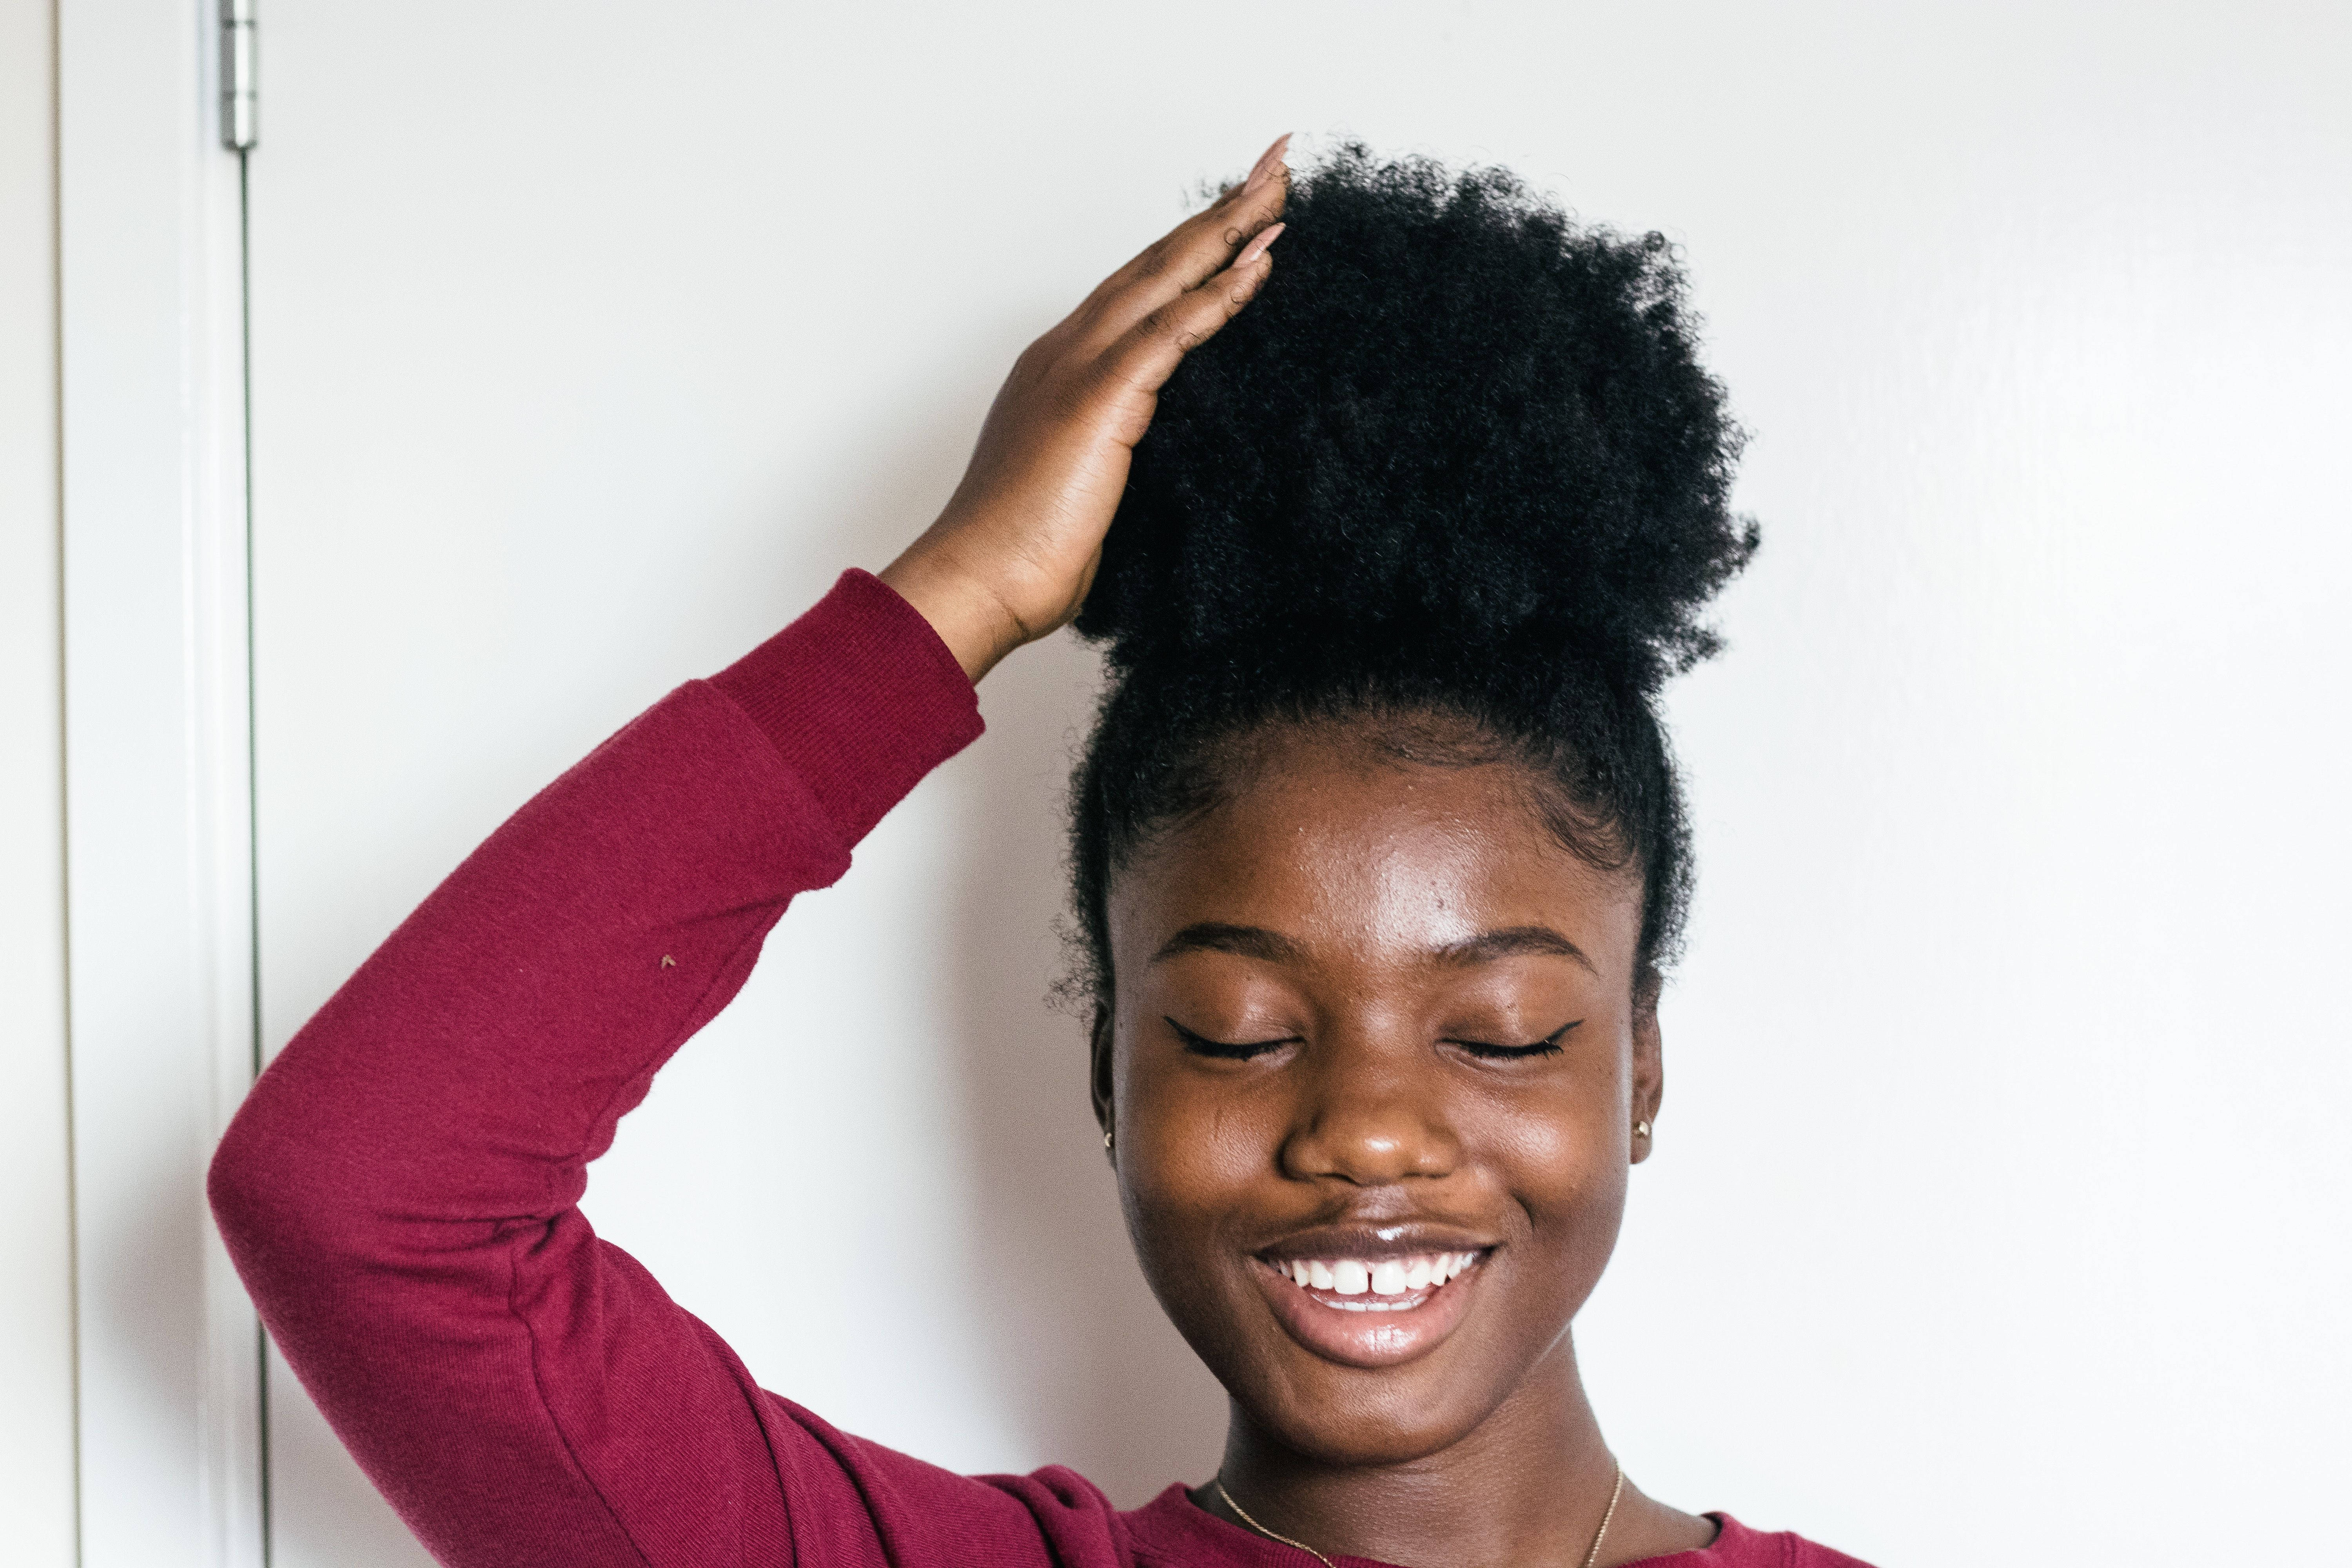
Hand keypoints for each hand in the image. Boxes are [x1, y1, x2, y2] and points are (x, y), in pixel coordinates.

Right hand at [880, 135, 1290, 681]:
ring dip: (1229, 226)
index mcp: (1062, 372)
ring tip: (1281, 185)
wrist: (977, 585)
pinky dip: (1220, 291)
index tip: (1242, 216)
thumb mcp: (1086, 492)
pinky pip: (1173, 329)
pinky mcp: (1100, 397)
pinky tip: (1262, 257)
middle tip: (1275, 160)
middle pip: (1156, 261)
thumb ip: (1118, 458)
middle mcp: (1067, 353)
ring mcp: (1080, 368)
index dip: (1190, 249)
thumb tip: (1149, 467)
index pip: (1139, 293)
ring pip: (1166, 276)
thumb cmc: (1023, 557)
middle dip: (1219, 209)